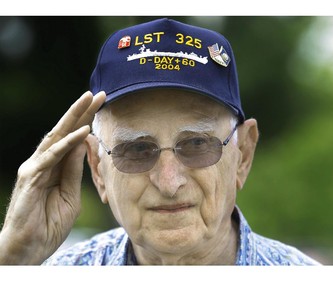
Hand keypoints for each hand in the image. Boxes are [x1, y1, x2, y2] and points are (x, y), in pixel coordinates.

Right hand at [0, 91, 105, 264]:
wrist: (30, 248)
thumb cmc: (49, 223)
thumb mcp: (70, 195)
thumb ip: (73, 171)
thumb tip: (83, 145)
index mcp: (54, 166)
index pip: (71, 137)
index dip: (86, 120)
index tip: (102, 105)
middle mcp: (43, 161)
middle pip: (64, 131)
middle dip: (82, 111)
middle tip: (98, 94)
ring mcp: (35, 167)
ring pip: (56, 136)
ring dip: (74, 117)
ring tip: (89, 100)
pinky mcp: (31, 178)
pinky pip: (52, 157)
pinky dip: (67, 143)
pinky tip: (82, 132)